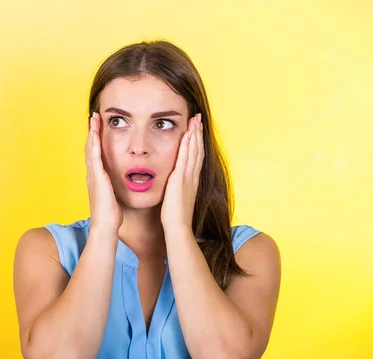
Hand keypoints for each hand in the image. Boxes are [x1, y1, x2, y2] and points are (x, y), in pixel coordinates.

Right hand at [86, 112, 122, 232]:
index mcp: (98, 179)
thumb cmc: (112, 216)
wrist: (107, 226)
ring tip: (93, 118)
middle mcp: (93, 175)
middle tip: (94, 117)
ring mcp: (93, 176)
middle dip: (92, 132)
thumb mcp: (114, 198)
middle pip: (90, 148)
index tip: (99, 128)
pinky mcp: (97, 178)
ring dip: (92, 132)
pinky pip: (94, 156)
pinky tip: (95, 133)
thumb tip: (120, 186)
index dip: (96, 141)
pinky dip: (93, 143)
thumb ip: (115, 189)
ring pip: (90, 149)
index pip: (96, 155)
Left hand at [161, 113, 203, 230]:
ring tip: (195, 120)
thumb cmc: (176, 217)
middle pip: (197, 149)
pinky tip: (187, 134)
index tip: (197, 129)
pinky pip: (185, 158)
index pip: (196, 156)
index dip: (197, 142)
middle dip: (198, 133)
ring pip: (193, 151)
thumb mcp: (177, 199)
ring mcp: (187, 177)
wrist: (178, 227)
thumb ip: (178, 189)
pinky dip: (187, 145)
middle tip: (198, 118)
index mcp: (192, 180)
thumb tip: (175, 185)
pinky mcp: (180, 179)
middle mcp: (192, 176)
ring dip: (194, 134)